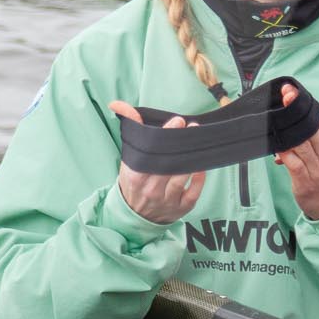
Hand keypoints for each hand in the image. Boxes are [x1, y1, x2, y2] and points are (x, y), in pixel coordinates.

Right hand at [109, 100, 205, 223]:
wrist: (135, 215)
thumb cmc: (134, 181)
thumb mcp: (128, 157)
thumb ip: (130, 129)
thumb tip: (117, 103)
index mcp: (136, 176)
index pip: (152, 154)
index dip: (165, 137)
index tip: (177, 121)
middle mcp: (150, 190)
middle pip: (168, 164)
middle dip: (181, 144)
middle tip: (192, 127)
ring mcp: (166, 201)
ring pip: (181, 177)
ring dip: (192, 159)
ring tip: (198, 141)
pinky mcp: (180, 208)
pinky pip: (193, 193)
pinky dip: (199, 179)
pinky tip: (201, 166)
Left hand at [275, 84, 318, 219]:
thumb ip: (317, 137)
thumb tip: (294, 123)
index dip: (305, 104)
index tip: (291, 92)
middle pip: (308, 128)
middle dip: (293, 112)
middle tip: (282, 97)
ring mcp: (318, 168)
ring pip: (299, 143)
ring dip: (284, 130)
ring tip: (273, 119)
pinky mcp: (305, 180)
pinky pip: (291, 161)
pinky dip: (282, 151)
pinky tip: (275, 145)